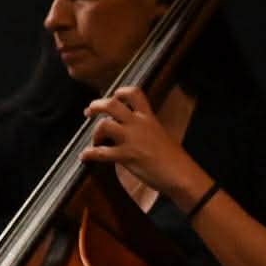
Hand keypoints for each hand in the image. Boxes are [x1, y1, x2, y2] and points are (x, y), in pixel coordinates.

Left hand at [82, 86, 210, 203]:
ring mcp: (132, 139)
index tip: (111, 97)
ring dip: (94, 132)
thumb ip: (142, 129)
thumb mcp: (158, 134)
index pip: (134, 94)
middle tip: (89, 111)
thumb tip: (126, 131)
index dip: (120, 92)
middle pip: (112, 105)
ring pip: (104, 125)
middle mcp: (139, 124)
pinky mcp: (127, 156)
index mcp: (149, 117)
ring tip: (94, 141)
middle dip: (96, 106)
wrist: (181, 173)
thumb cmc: (171, 157)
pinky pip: (101, 152)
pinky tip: (84, 156)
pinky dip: (88, 154)